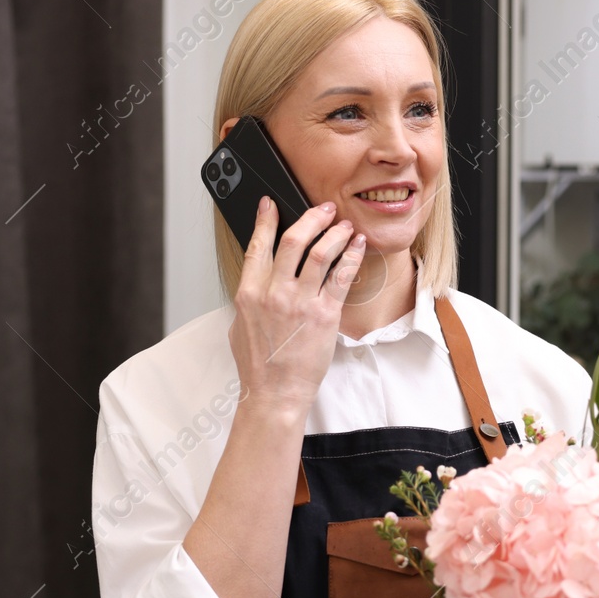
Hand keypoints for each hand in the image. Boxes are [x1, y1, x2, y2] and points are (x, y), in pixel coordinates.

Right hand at [228, 195, 365, 414]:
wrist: (275, 392)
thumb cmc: (258, 366)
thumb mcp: (241, 326)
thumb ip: (250, 299)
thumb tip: (258, 281)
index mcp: (249, 293)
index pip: (257, 245)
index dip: (264, 220)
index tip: (271, 204)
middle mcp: (273, 292)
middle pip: (293, 240)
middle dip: (311, 217)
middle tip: (324, 209)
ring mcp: (300, 302)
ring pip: (319, 253)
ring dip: (335, 233)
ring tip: (345, 225)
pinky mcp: (324, 314)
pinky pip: (341, 277)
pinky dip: (351, 256)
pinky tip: (357, 246)